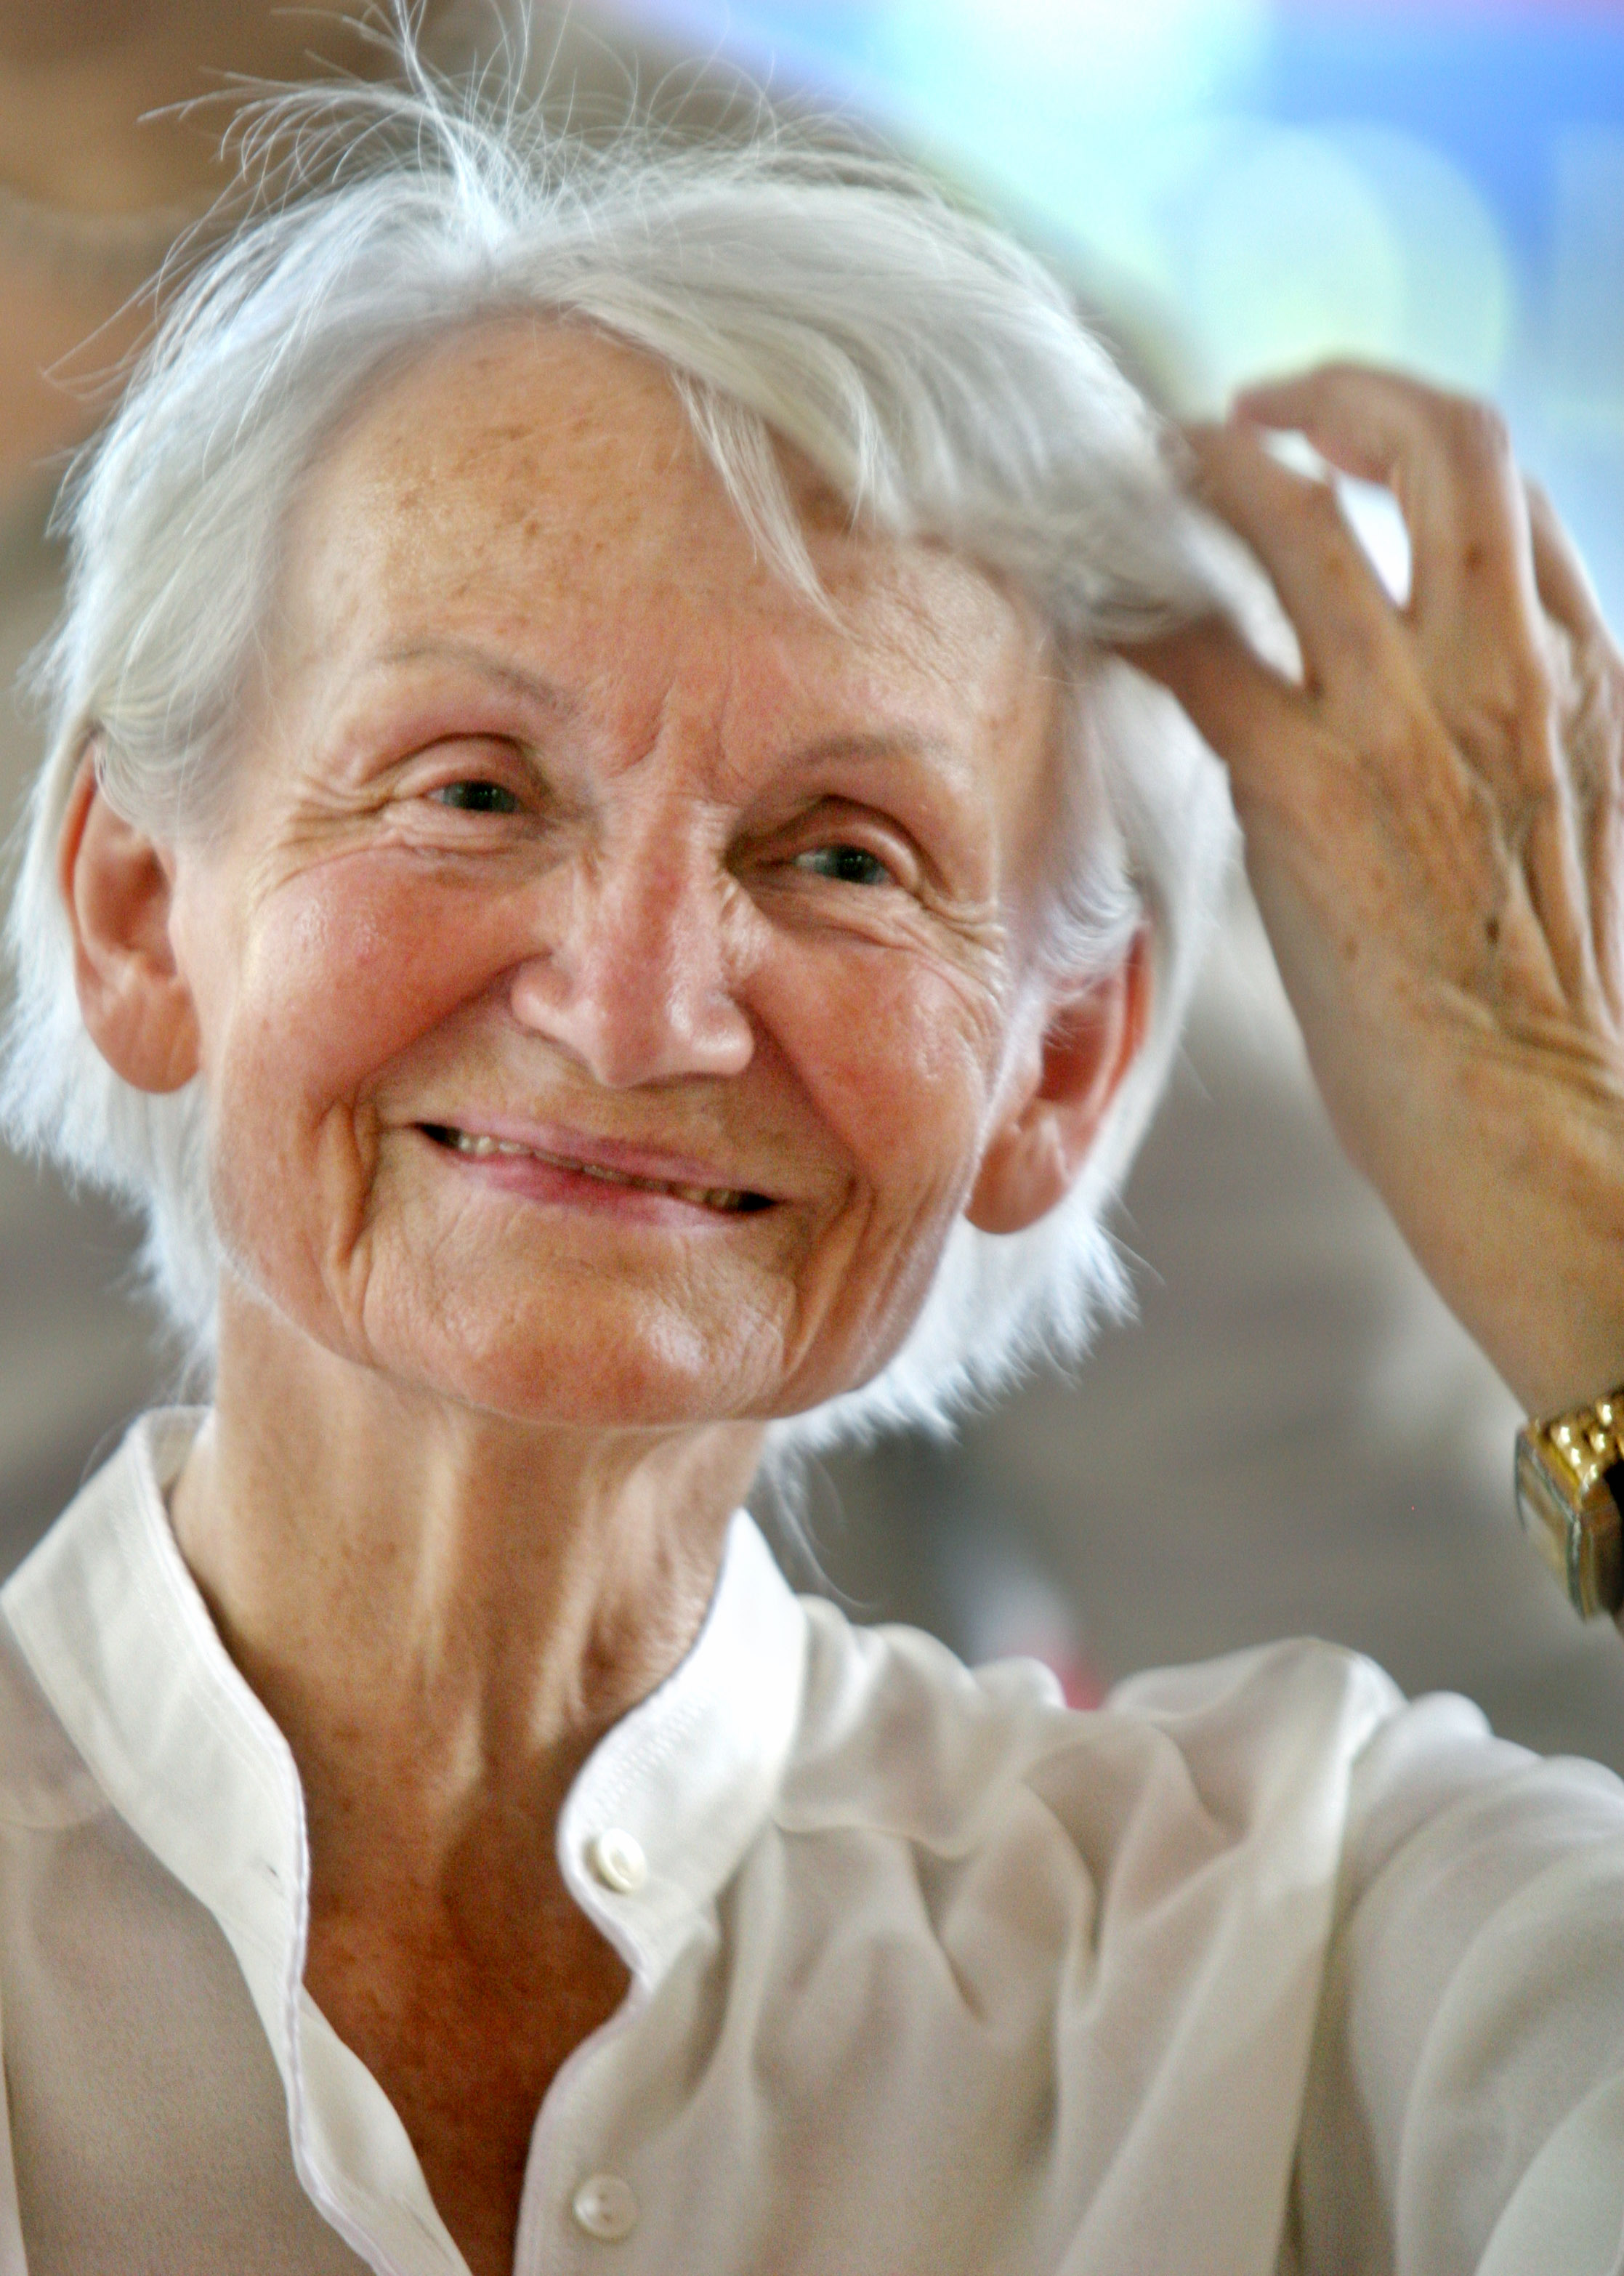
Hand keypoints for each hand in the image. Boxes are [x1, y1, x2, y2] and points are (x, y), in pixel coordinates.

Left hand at [1127, 363, 1623, 1417]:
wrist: (1530, 1129)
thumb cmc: (1534, 1011)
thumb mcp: (1570, 827)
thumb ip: (1516, 727)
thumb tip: (1410, 682)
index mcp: (1587, 677)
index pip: (1508, 490)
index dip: (1408, 435)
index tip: (1336, 442)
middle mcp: (1510, 671)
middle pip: (1442, 440)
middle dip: (1335, 395)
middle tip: (1247, 413)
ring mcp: (1410, 723)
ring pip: (1300, 515)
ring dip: (1212, 475)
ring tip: (1152, 482)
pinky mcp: (1311, 792)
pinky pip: (1199, 650)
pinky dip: (1141, 619)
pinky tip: (1105, 627)